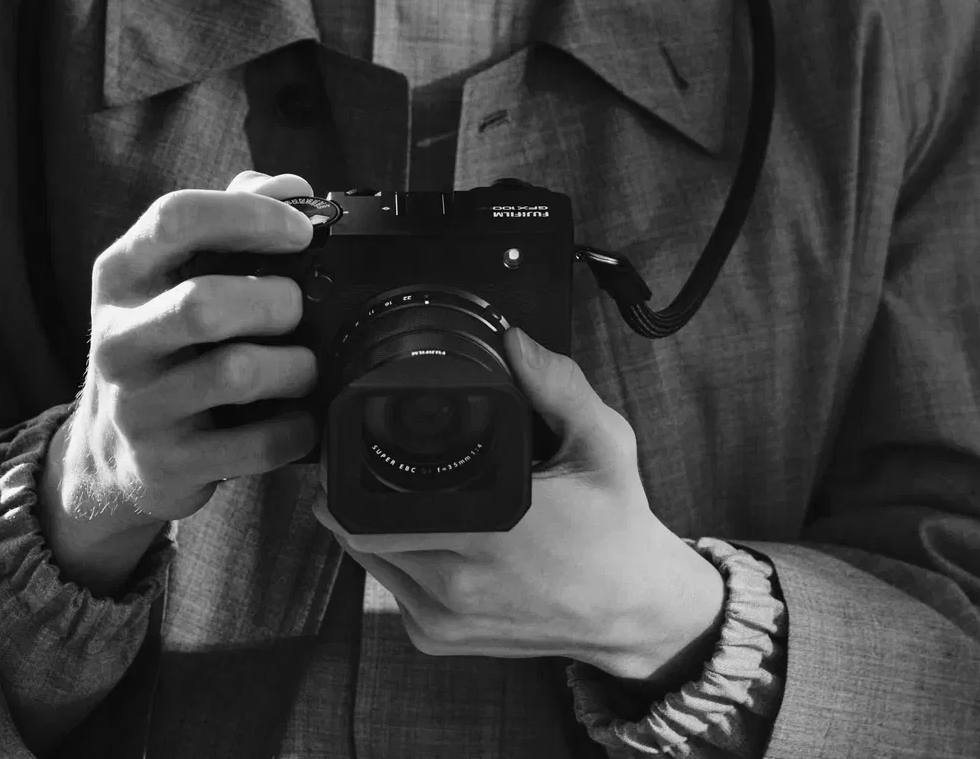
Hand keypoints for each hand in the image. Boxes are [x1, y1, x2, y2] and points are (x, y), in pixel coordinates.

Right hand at [40, 170, 318, 593]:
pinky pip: (256, 444)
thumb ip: (227, 222)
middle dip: (276, 303)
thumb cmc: (160, 348)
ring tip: (303, 368)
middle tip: (298, 312)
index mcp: (121, 276)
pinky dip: (295, 429)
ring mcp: (139, 407)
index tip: (302, 231)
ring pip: (236, 374)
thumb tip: (292, 186)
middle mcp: (118, 339)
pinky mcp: (168, 465)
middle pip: (205, 304)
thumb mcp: (169, 278)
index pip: (175, 218)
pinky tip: (296, 419)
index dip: (250, 216)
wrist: (107, 456)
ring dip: (294, 368)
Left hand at [313, 327, 725, 686]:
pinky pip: (387, 588)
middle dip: (346, 490)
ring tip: (389, 490)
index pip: (375, 502)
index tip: (351, 435)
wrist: (633, 610)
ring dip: (364, 523)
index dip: (348, 467)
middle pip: (355, 528)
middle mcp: (458, 578)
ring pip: (365, 559)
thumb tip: (513, 342)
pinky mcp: (437, 639)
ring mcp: (442, 616)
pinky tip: (418, 534)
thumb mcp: (603, 444)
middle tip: (357, 456)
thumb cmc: (616, 525)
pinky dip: (389, 558)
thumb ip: (558, 386)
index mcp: (492, 528)